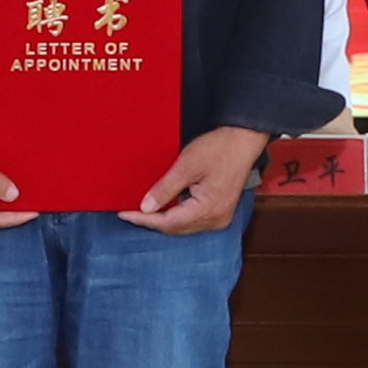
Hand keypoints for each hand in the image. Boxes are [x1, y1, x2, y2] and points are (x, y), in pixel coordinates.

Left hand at [128, 125, 268, 233]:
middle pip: (176, 228)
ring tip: (142, 211)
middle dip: (152, 221)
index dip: (144, 220)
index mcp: (209, 210)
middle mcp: (216, 220)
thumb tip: (145, 208)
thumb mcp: (187, 165)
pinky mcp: (220, 212)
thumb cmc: (219, 148)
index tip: (124, 213)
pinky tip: (163, 207)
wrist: (243, 140)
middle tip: (129, 212)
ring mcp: (220, 217)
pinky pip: (192, 220)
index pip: (168, 222)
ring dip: (163, 219)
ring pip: (183, 226)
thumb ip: (165, 188)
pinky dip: (176, 215)